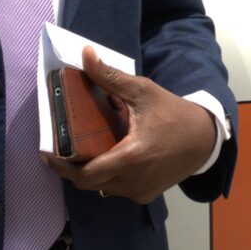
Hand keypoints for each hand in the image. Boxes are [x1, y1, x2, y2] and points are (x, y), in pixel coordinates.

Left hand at [43, 46, 214, 203]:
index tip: (46, 155)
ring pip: (102, 187)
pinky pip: (117, 189)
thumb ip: (110, 77)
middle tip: (60, 152)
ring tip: (86, 150)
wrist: (204, 139)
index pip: (85, 173)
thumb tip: (85, 54)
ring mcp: (140, 191)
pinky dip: (108, 177)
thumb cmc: (173, 114)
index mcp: (131, 157)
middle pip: (88, 183)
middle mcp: (134, 180)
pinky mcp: (146, 195)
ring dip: (91, 172)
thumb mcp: (142, 91)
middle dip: (71, 169)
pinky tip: (109, 157)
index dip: (61, 167)